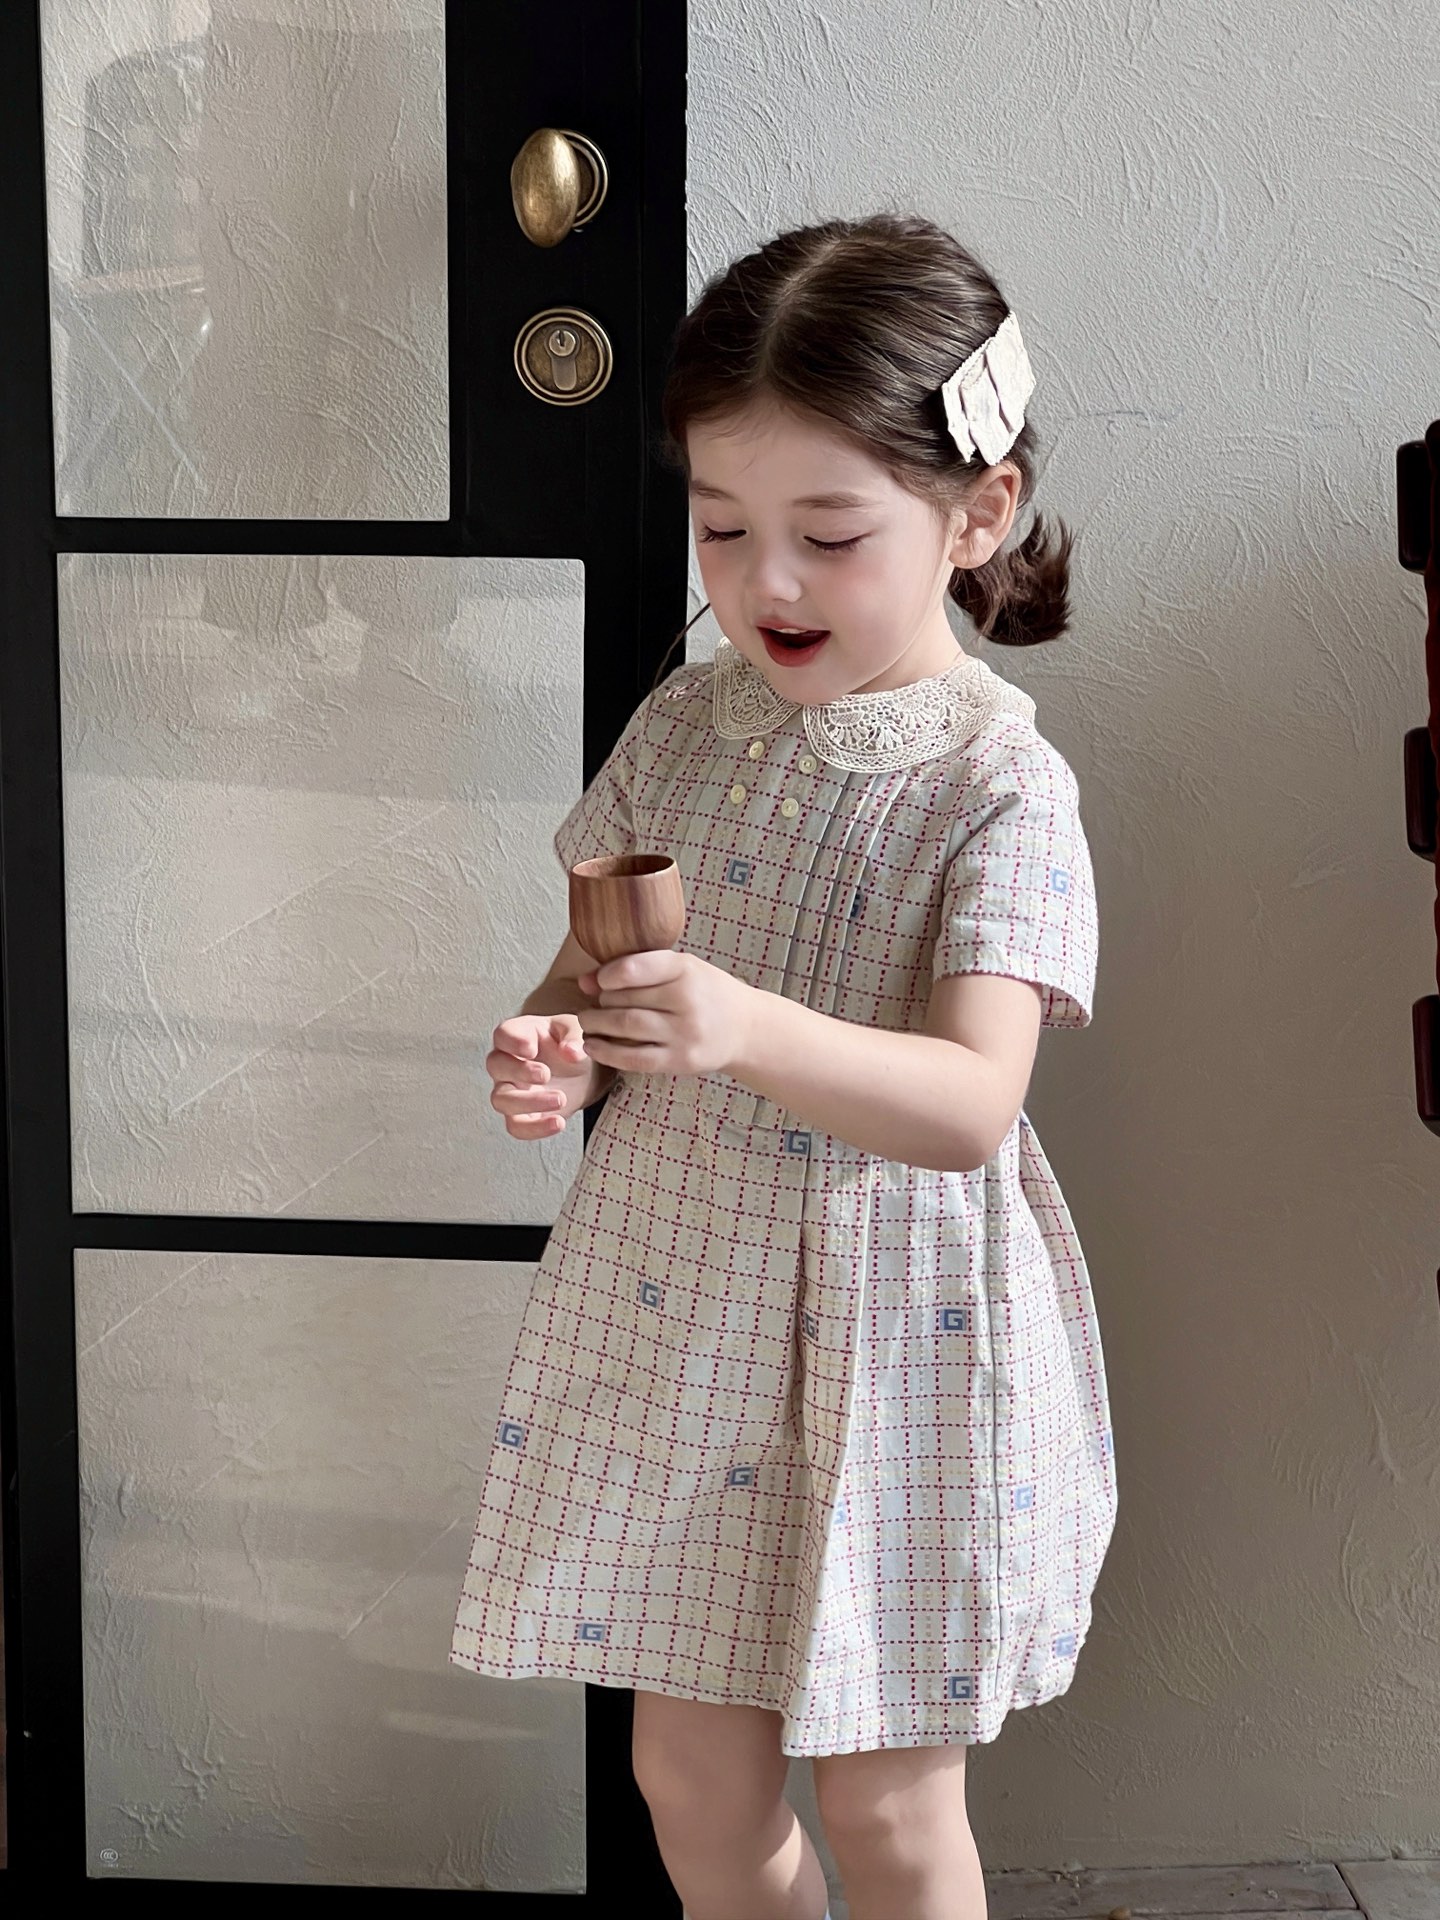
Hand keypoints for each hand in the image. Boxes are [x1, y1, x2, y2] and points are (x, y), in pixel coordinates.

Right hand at [487, 1012, 594, 1138]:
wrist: (584, 1072)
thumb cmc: (572, 1044)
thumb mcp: (576, 1031)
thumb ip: (574, 1037)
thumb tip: (570, 1052)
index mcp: (518, 1035)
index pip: (503, 1034)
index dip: (512, 1041)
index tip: (531, 1049)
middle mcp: (507, 1062)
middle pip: (496, 1065)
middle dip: (520, 1071)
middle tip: (546, 1074)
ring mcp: (510, 1090)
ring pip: (501, 1100)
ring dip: (527, 1102)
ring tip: (560, 1099)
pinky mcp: (521, 1114)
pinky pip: (516, 1126)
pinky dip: (535, 1128)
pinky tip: (558, 1122)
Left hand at [575, 950, 755, 1076]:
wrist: (745, 1028)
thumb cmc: (705, 992)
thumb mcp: (681, 969)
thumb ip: (636, 970)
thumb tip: (585, 981)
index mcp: (686, 969)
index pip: (634, 968)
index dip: (606, 976)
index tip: (598, 981)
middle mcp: (687, 1000)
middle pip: (625, 999)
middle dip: (601, 1003)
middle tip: (592, 1005)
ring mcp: (684, 1033)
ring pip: (626, 1027)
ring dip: (597, 1025)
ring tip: (588, 1023)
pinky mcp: (681, 1060)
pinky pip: (635, 1058)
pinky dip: (608, 1052)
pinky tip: (594, 1046)